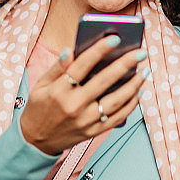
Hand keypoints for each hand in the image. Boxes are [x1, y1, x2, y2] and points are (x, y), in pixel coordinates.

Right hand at [20, 35, 148, 154]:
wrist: (35, 141)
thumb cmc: (39, 107)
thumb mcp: (41, 84)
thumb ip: (58, 66)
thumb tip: (72, 49)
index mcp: (59, 91)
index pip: (81, 65)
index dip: (99, 50)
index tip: (115, 38)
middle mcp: (73, 106)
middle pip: (103, 81)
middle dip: (124, 65)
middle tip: (140, 52)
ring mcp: (85, 121)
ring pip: (115, 101)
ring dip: (133, 85)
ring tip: (144, 72)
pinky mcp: (93, 131)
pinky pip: (117, 118)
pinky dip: (130, 105)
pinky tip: (138, 92)